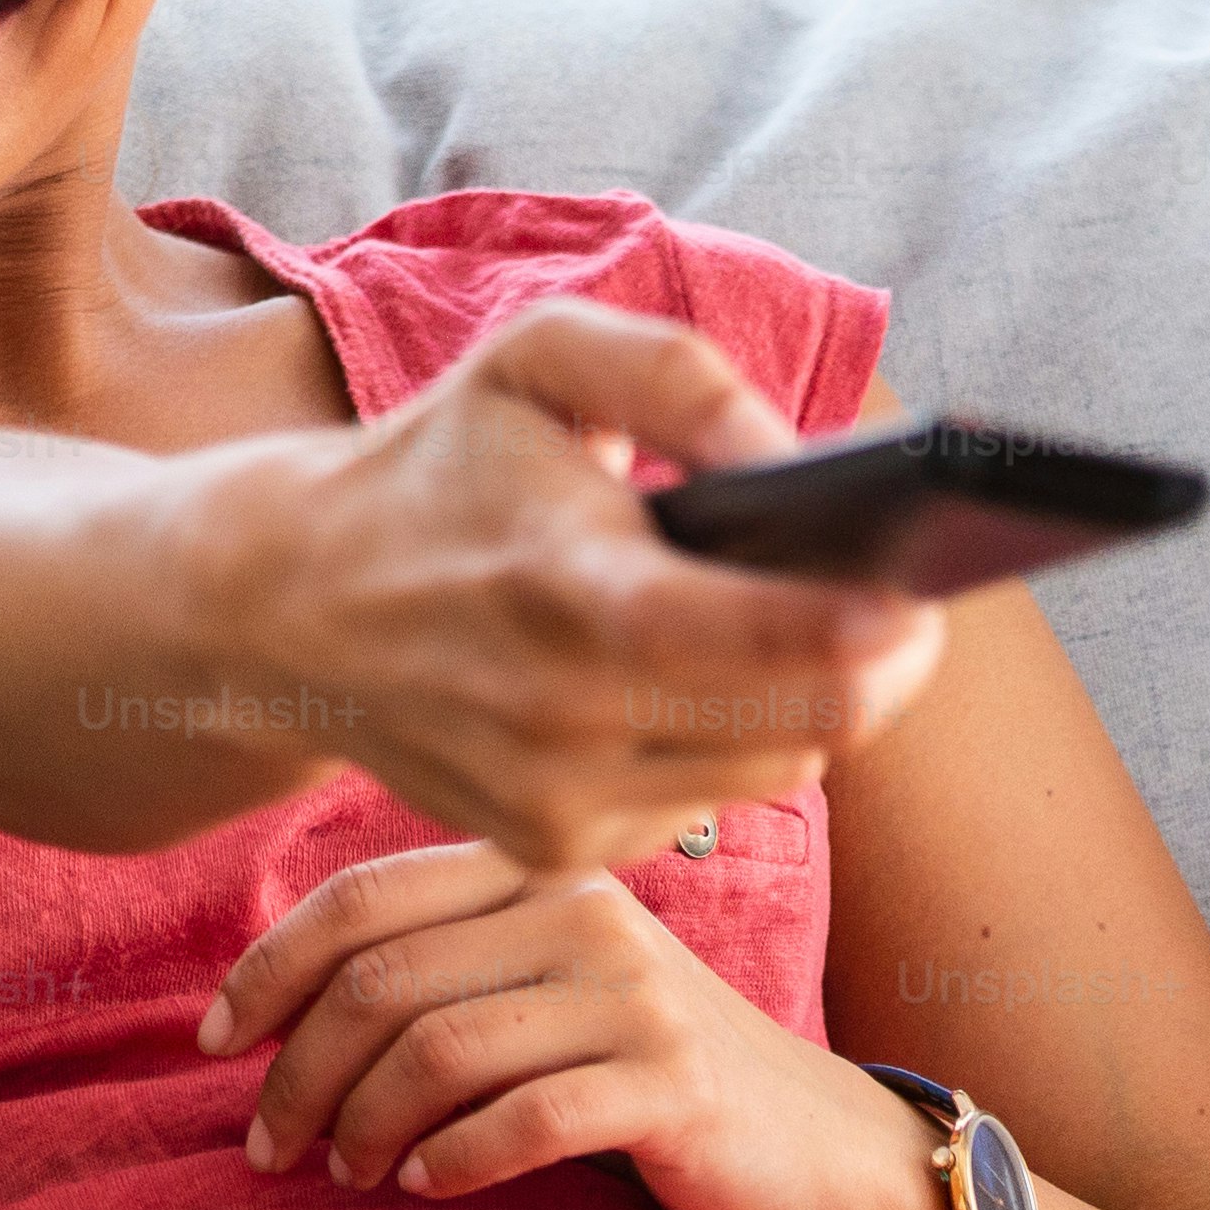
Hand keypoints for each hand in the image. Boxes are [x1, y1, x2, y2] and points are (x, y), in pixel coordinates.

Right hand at [190, 302, 948, 872]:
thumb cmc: (442, 466)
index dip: (865, 630)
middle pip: (809, 727)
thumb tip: (792, 464)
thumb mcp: (538, 361)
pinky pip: (709, 805)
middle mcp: (562, 717)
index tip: (921, 596)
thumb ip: (679, 377)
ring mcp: (556, 800)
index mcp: (565, 588)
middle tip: (898, 607)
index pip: (758, 642)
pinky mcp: (552, 849)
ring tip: (778, 632)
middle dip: (876, 665)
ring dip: (806, 707)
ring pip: (778, 772)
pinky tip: (669, 684)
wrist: (288, 604)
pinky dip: (723, 745)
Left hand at [205, 839, 966, 1209]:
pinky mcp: (673, 1081)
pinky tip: (424, 1186)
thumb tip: (258, 1010)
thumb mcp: (535, 990)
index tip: (212, 1042)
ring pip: (437, 1049)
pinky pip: (524, 1117)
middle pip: (380, 981)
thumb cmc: (639, 1071)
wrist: (816, 1146)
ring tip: (345, 1173)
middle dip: (297, 1071)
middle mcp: (581, 910)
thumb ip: (433, 968)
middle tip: (266, 1147)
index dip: (267, 968)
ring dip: (363, 1124)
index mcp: (533, 870)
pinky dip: (453, 1157)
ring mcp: (633, 992)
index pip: (359, 898)